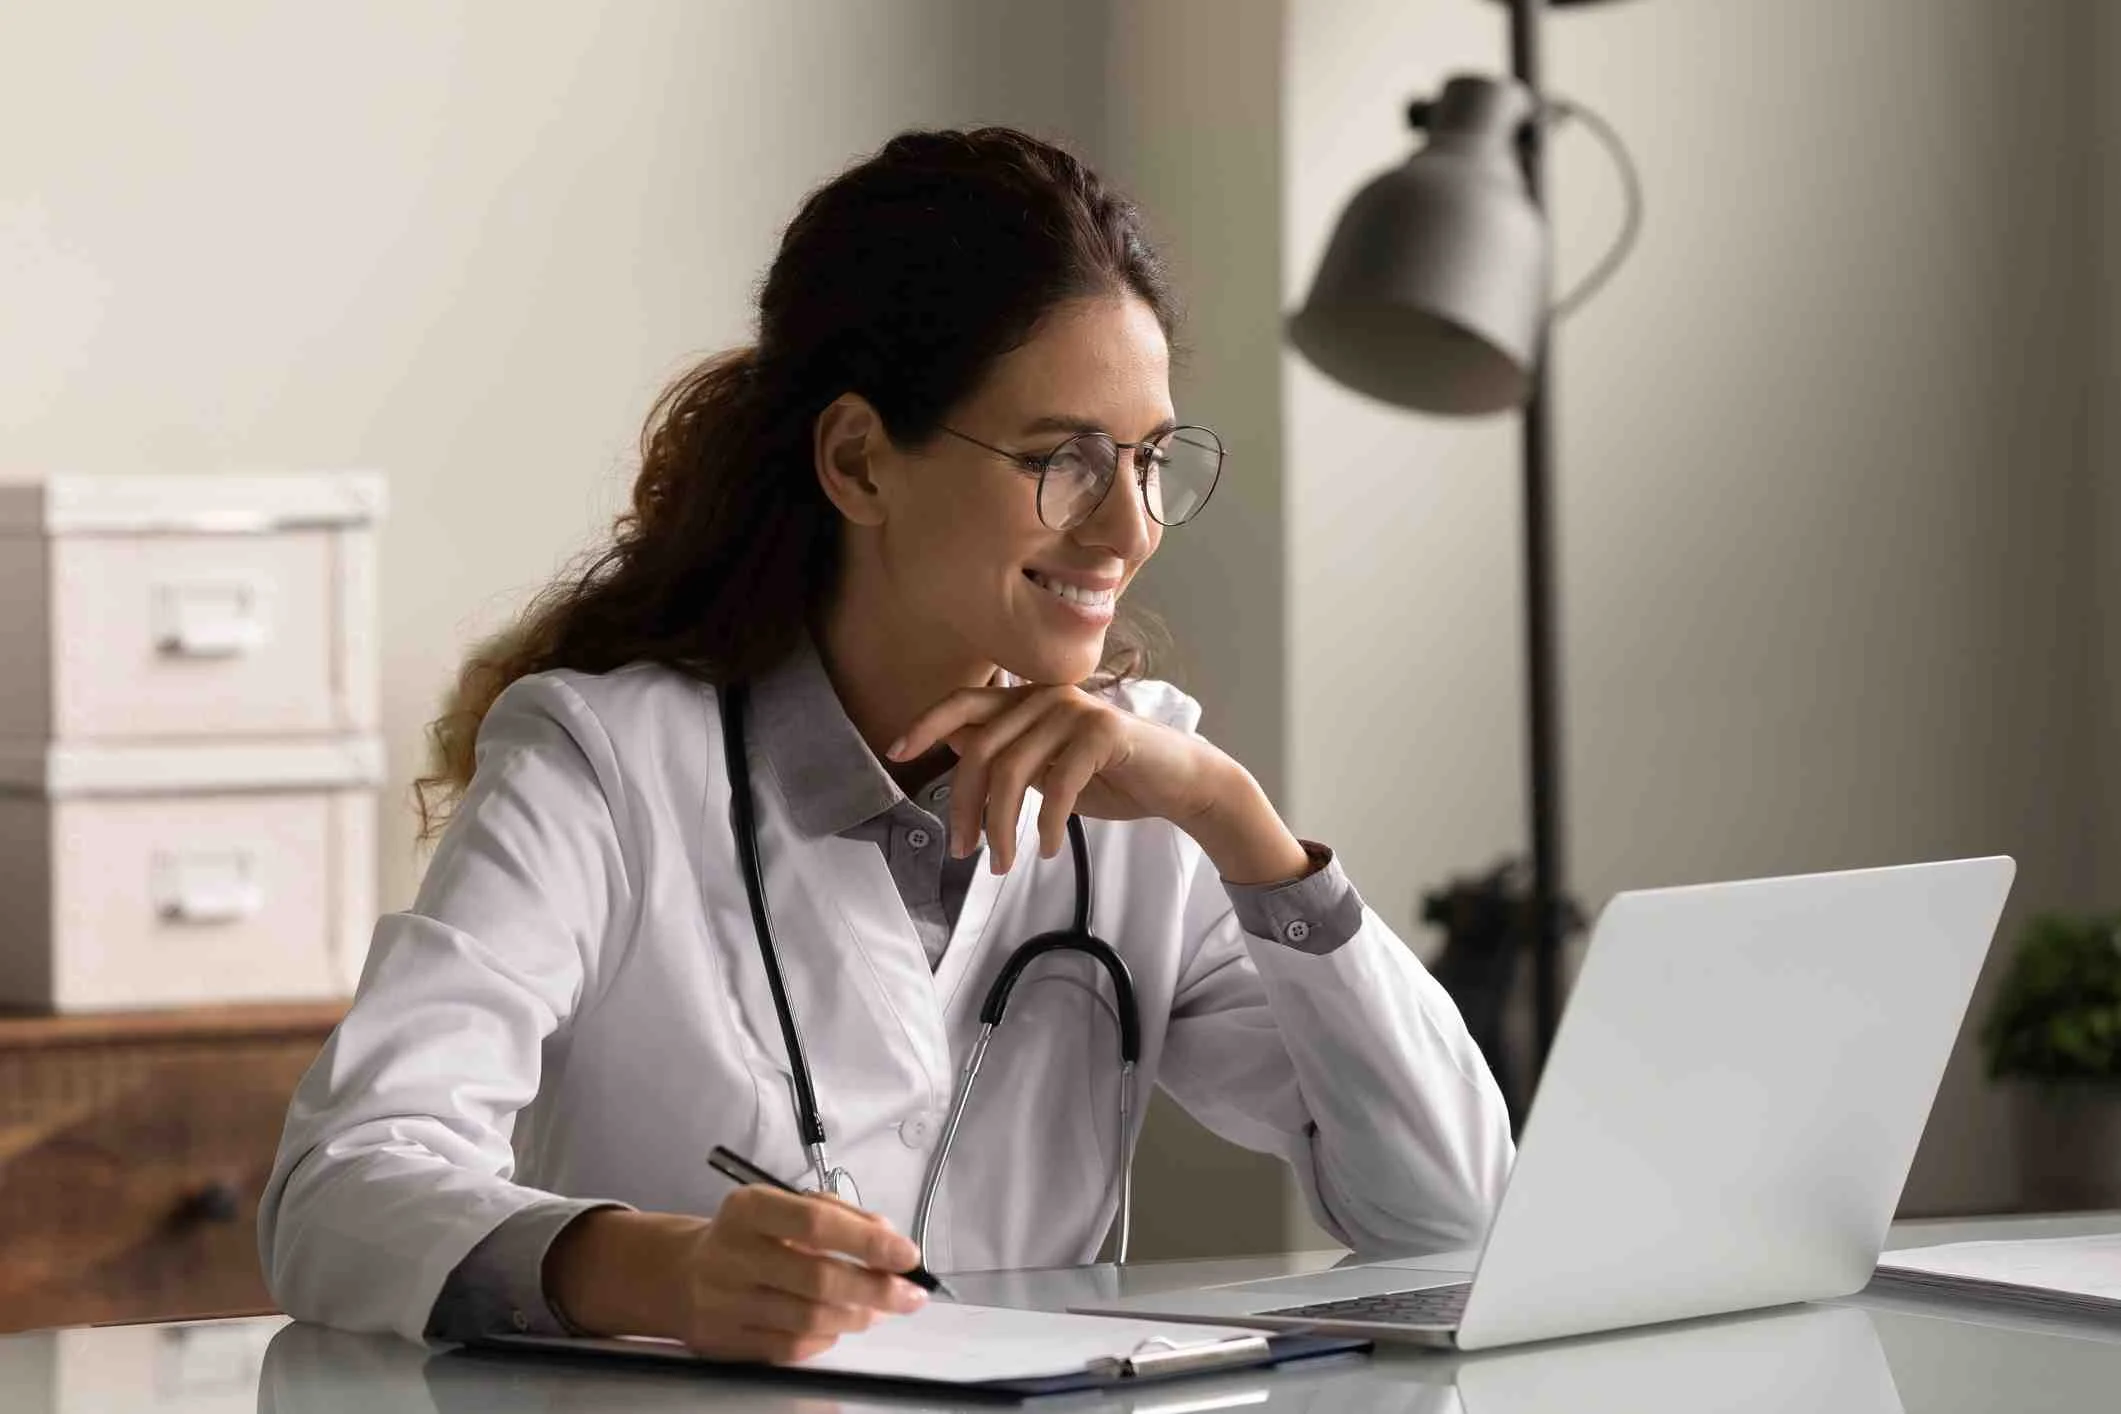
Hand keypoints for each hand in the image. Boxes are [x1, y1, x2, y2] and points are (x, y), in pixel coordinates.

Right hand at [545, 1190, 928, 1362]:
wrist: (679, 1274)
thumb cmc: (749, 1235)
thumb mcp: (784, 1207)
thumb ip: (838, 1215)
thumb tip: (888, 1239)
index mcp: (748, 1209)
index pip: (815, 1223)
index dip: (867, 1241)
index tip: (907, 1254)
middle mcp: (731, 1254)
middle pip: (818, 1279)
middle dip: (876, 1290)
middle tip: (910, 1294)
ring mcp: (724, 1303)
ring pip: (809, 1320)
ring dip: (858, 1316)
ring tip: (879, 1309)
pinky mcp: (723, 1342)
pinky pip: (790, 1348)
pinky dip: (826, 1338)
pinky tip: (839, 1324)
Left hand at [888, 684, 1310, 884]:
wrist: (1179, 783)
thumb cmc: (1110, 778)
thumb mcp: (1047, 769)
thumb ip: (1007, 755)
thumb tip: (955, 747)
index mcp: (1029, 699)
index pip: (965, 702)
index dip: (927, 724)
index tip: (895, 752)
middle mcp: (1047, 695)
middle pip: (982, 749)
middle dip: (967, 808)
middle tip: (965, 852)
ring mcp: (1076, 709)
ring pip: (1013, 772)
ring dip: (1003, 827)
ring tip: (1004, 863)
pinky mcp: (1104, 733)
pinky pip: (1058, 785)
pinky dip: (1049, 824)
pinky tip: (1051, 848)